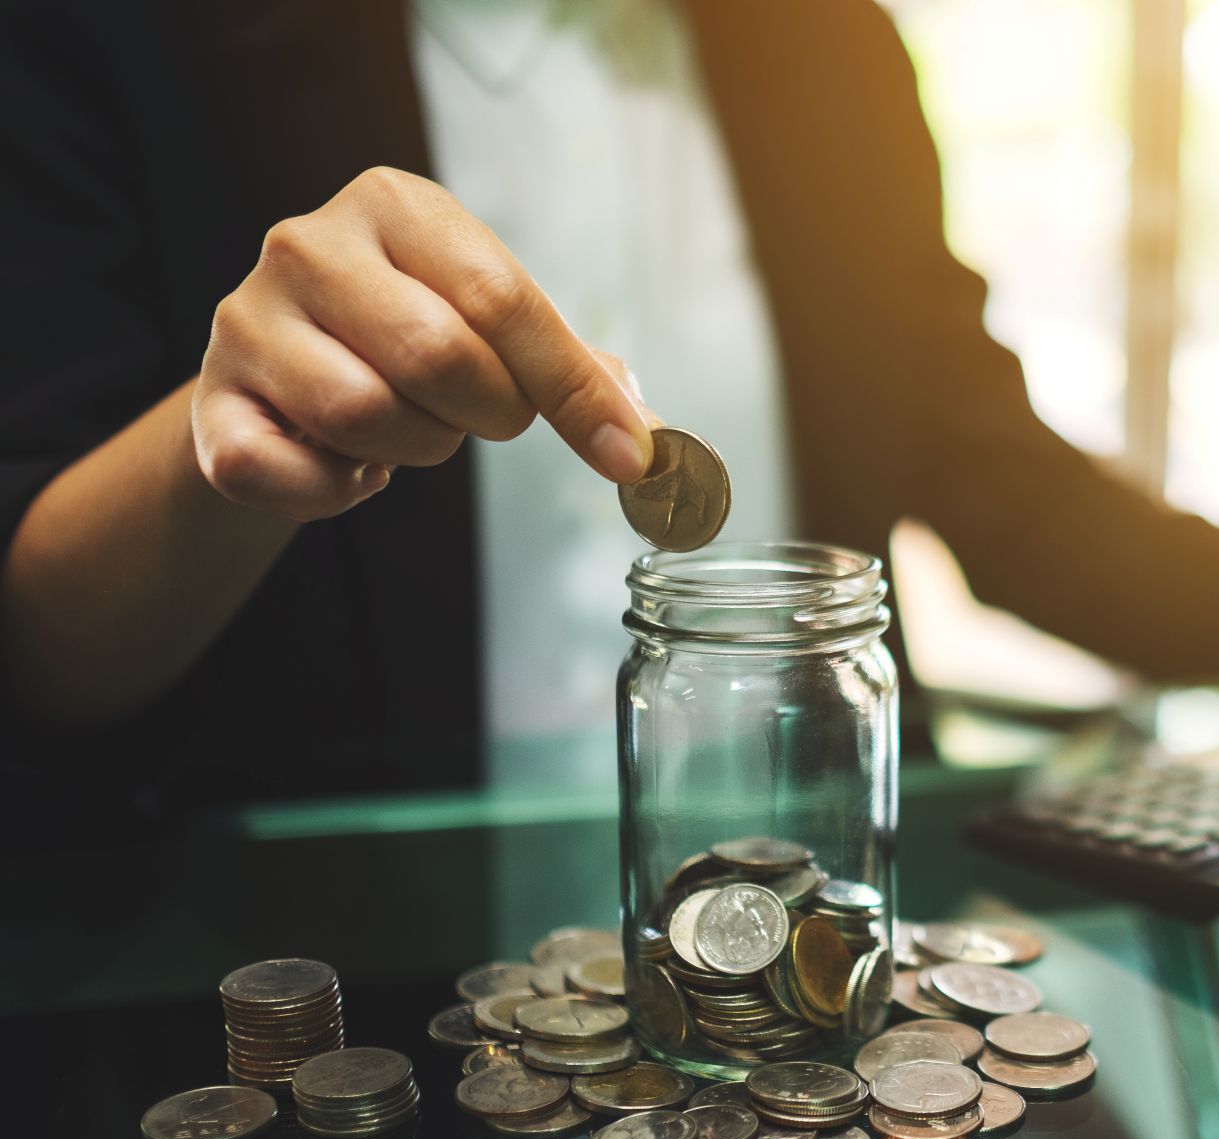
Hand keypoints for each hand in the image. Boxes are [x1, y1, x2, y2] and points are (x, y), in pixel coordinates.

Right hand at [191, 167, 652, 522]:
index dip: (573, 389)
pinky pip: (286, 472)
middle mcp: (309, 243)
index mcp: (397, 205)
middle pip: (437, 356)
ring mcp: (246, 319)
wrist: (274, 386)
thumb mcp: (491, 332)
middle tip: (476, 417)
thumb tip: (649, 440)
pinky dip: (335, 494)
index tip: (628, 456)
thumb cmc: (404, 345)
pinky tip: (345, 467)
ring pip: (364, 414)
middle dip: (485, 414)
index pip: (503, 299)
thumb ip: (574, 373)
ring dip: (413, 449)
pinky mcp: (209, 403)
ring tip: (405, 428)